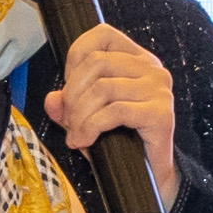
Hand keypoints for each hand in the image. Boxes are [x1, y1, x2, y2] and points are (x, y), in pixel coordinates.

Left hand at [44, 24, 176, 212]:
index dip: (76, 58)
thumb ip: (68, 103)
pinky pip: (115, 111)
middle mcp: (152, 68)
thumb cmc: (122, 141)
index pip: (103, 35)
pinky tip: (85, 141)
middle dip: (72, 93)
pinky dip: (91, 127)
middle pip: (97, 62)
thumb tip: (52, 100)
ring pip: (103, 87)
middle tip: (67, 120)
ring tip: (75, 135)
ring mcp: (159, 90)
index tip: (69, 88)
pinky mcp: (161, 114)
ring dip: (79, 115)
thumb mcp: (88, 116)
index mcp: (137, 59)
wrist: (152, 176)